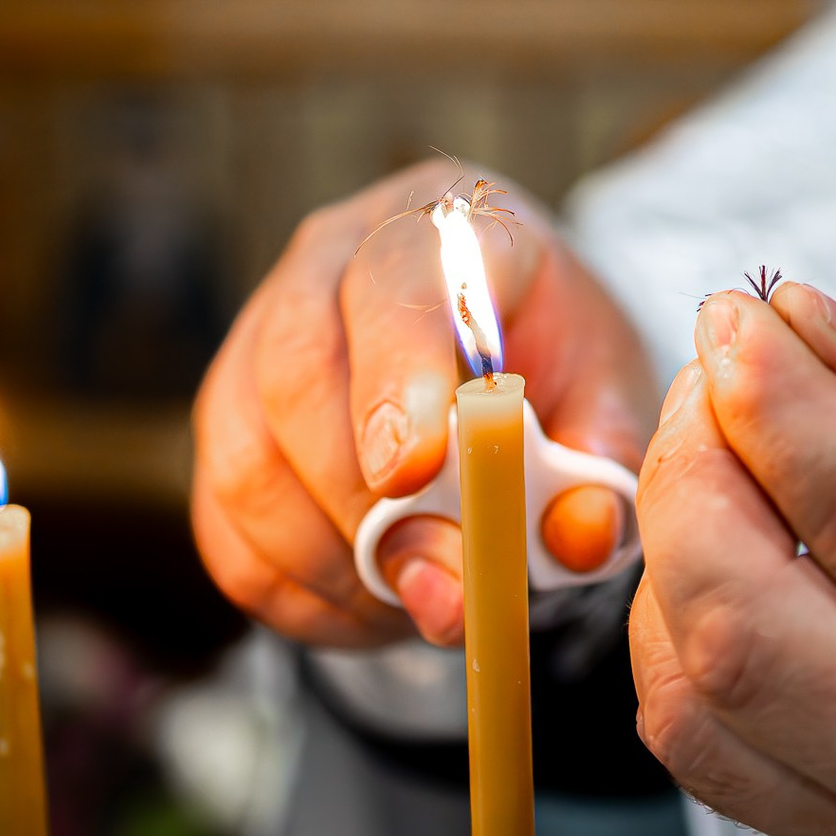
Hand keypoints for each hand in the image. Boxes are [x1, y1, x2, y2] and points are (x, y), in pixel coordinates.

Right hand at [192, 161, 657, 646]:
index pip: (396, 277)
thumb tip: (574, 538)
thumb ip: (600, 464)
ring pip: (244, 455)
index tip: (412, 470)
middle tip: (427, 575)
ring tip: (413, 597)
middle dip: (354, 491)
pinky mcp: (227, 422)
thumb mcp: (610, 397)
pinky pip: (224, 521)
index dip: (395, 376)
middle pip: (294, 368)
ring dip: (326, 555)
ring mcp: (258, 339)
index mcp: (443, 231)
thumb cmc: (559, 364)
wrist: (512, 352)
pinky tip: (365, 603)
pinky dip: (294, 587)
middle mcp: (330, 266)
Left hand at [629, 282, 835, 835]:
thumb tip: (790, 326)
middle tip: (719, 387)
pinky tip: (720, 567)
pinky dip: (675, 642)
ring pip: (702, 699)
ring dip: (669, 557)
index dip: (774, 403)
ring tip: (720, 466)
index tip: (737, 320)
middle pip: (750, 627)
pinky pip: (703, 755)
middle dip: (691, 474)